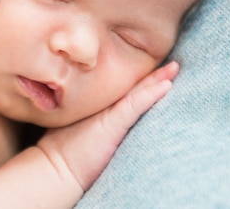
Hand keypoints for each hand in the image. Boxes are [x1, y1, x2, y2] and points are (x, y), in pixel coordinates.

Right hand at [37, 61, 179, 190]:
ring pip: (137, 90)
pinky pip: (136, 103)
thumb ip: (92, 122)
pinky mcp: (112, 122)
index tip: (159, 70)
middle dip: (152, 74)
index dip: (140, 80)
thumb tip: (102, 125)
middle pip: (132, 86)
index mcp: (99, 106)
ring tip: (175, 68)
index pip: (124, 91)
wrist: (55, 165)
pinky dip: (152, 93)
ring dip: (157, 79)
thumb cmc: (65, 152)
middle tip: (174, 63)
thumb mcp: (81, 130)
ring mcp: (108, 112)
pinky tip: (167, 84)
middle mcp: (104, 105)